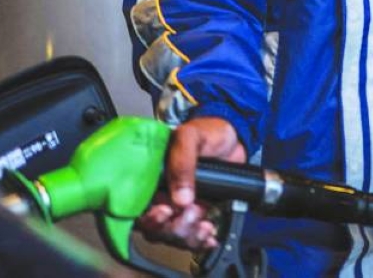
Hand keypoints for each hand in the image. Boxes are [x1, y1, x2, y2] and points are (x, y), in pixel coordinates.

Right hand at [136, 116, 245, 249]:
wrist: (234, 135)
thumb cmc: (207, 131)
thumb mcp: (190, 137)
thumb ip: (182, 162)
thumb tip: (181, 198)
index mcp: (151, 178)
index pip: (138, 209)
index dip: (150, 218)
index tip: (166, 211)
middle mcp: (160, 195)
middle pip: (155, 229)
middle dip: (174, 228)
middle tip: (193, 212)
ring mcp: (178, 207)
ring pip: (173, 237)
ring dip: (189, 236)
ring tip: (205, 222)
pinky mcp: (196, 213)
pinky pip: (192, 237)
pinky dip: (201, 241)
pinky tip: (210, 235)